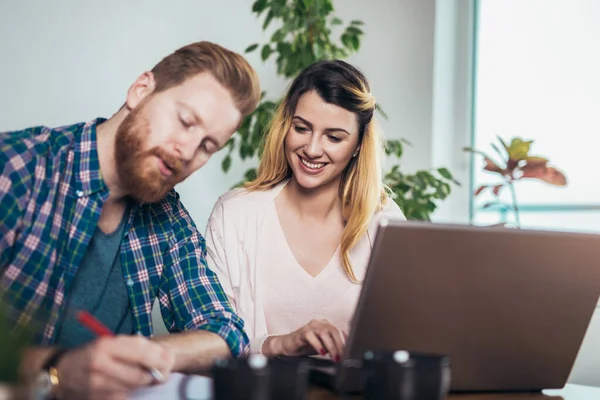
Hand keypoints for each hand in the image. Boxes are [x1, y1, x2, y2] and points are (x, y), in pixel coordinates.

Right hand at [55, 335, 174, 399]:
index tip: (169, 360)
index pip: (140, 350)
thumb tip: (164, 357)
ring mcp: (96, 385)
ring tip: (141, 378)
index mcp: (105, 345)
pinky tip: (122, 386)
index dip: (159, 356)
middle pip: (139, 375)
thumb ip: (134, 348)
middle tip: (160, 374)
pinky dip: (128, 392)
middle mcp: (99, 364)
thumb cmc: (91, 356)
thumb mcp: (109, 344)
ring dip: (141, 384)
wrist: (60, 374)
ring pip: (133, 388)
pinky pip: (123, 397)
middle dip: (154, 375)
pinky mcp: (96, 399)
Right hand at [264, 319, 346, 360]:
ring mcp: (310, 326)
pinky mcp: (302, 332)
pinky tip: (321, 352)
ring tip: (334, 357)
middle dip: (340, 345)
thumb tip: (345, 354)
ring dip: (331, 346)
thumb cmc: (305, 346)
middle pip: (334, 330)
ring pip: (324, 332)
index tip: (349, 354)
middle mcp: (319, 323)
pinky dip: (318, 345)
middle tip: (342, 357)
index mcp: (326, 325)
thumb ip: (333, 347)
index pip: (340, 332)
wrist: (287, 346)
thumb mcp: (323, 347)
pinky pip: (311, 336)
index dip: (346, 343)